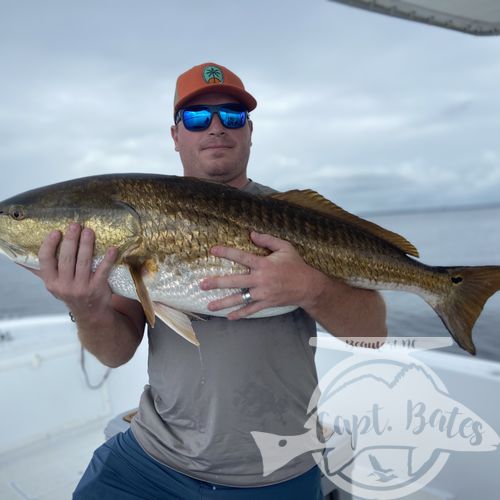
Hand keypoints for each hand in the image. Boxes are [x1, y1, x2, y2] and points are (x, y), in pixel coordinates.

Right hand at [33, 223, 117, 319]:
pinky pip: (103, 271)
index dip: (49, 244)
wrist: (90, 313)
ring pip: (83, 262)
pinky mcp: (97, 288)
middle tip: (75, 225)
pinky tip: (112, 248)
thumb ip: (43, 270)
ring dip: (86, 245)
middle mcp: (64, 285)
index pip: (45, 260)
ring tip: (89, 231)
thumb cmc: (72, 292)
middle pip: (66, 258)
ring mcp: (81, 287)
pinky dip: (108, 259)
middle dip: (71, 240)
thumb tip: (24, 254)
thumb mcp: (55, 284)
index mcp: (51, 281)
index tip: (56, 231)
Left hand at [200, 231, 324, 319]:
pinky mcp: (266, 303)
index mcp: (263, 264)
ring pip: (240, 299)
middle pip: (235, 281)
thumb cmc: (296, 265)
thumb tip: (252, 234)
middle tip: (202, 284)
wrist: (308, 286)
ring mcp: (263, 293)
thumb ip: (267, 240)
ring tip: (210, 306)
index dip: (226, 252)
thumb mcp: (285, 247)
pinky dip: (240, 314)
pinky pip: (251, 310)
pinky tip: (229, 316)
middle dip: (217, 283)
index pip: (241, 257)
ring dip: (224, 303)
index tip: (213, 250)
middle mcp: (261, 280)